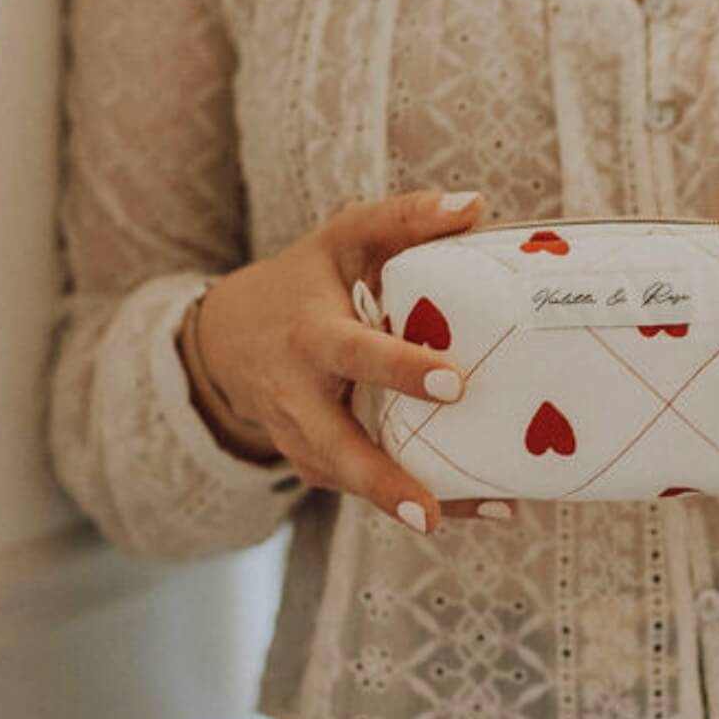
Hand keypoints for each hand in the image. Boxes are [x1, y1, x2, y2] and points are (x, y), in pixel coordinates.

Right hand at [197, 188, 516, 534]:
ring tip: (486, 513)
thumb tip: (475, 205)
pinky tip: (478, 508)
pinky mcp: (314, 465)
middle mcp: (299, 396)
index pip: (356, 353)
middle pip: (338, 448)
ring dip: (413, 503)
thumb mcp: (346, 236)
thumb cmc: (308, 279)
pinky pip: (361, 489)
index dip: (402, 369)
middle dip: (384, 481)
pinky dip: (413, 501)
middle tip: (433, 511)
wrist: (232, 337)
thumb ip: (406, 218)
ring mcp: (302, 438)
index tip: (454, 381)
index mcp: (311, 336)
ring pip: (353, 481)